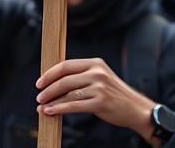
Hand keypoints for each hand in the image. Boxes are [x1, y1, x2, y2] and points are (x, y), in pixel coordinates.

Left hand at [36, 58, 157, 142]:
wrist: (136, 109)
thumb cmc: (114, 95)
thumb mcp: (100, 78)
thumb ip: (80, 77)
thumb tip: (53, 83)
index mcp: (95, 63)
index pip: (66, 65)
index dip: (50, 74)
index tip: (40, 82)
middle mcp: (97, 73)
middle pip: (64, 79)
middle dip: (48, 89)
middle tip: (38, 97)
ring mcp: (99, 87)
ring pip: (67, 93)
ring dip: (51, 101)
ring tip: (42, 106)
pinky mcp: (100, 103)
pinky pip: (74, 105)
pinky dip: (59, 109)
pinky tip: (50, 112)